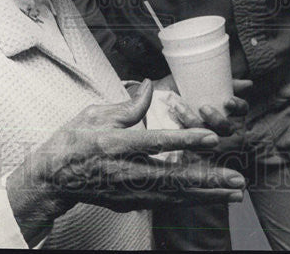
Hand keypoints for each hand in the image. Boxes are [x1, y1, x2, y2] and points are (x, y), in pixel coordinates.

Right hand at [6, 80, 245, 245]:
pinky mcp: (130, 203)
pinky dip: (190, 201)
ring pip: (175, 195)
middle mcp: (124, 172)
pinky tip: (211, 198)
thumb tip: (151, 86)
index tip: (212, 138)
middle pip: (173, 177)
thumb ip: (128, 105)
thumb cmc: (72, 141)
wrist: (51, 179)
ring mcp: (128, 192)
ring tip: (235, 192)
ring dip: (207, 195)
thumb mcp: (95, 114)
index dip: (185, 139)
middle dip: (208, 180)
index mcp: (114, 144)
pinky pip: (166, 202)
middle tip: (238, 179)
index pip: (155, 141)